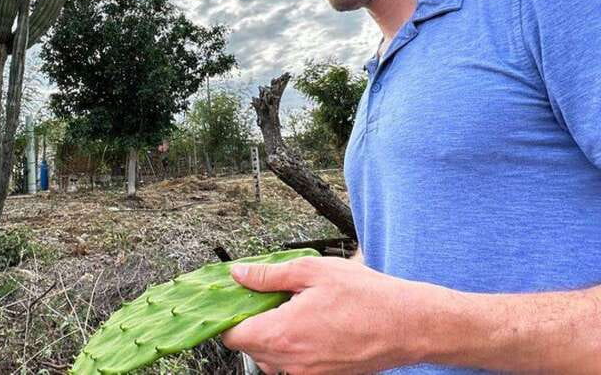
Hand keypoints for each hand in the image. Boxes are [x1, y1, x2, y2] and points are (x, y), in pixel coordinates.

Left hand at [221, 256, 442, 374]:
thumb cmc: (368, 298)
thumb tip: (240, 275)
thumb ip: (269, 275)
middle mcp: (292, 362)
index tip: (233, 300)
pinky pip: (293, 366)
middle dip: (251, 322)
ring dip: (272, 336)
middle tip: (266, 297)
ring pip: (270, 359)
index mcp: (283, 333)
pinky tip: (309, 324)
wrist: (408, 325)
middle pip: (249, 347)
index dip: (228, 316)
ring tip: (292, 309)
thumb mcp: (312, 271)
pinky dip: (292, 348)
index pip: (232, 335)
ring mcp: (308, 374)